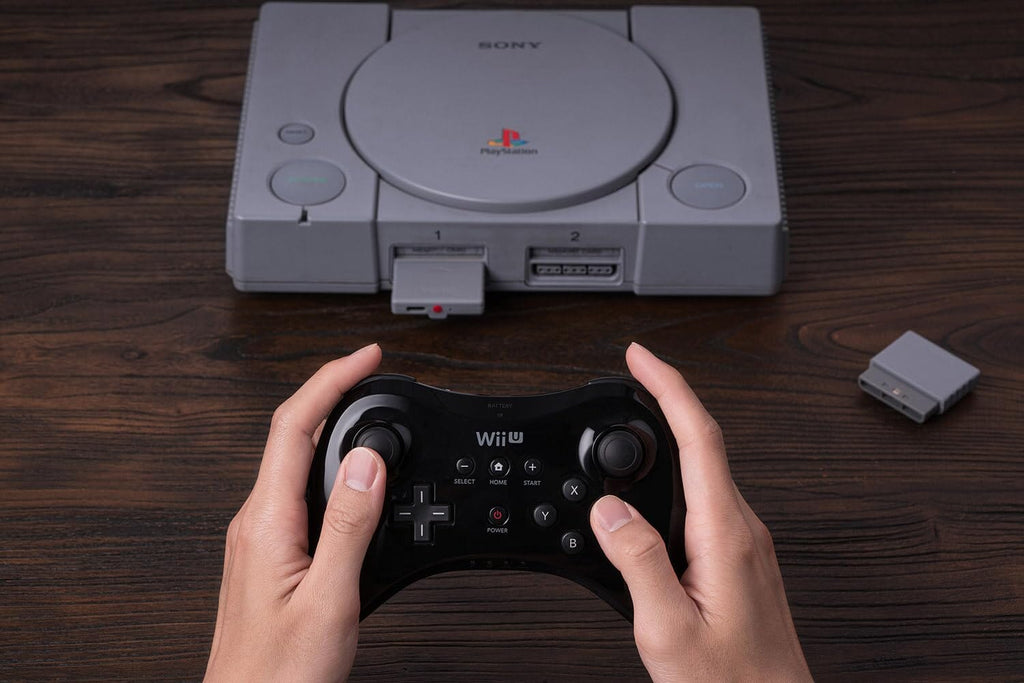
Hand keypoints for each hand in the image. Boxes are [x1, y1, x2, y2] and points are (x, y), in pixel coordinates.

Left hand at [206, 343, 385, 682]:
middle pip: (293, 433)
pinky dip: (331, 469)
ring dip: (333, 430)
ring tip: (368, 411)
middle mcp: (256, 521)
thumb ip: (349, 524)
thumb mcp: (329, 597)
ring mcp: (259, 537)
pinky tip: (353, 478)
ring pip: (296, 462)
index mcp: (266, 521)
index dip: (330, 379)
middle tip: (373, 375)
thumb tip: (367, 459)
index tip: (366, 358)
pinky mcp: (270, 554)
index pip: (294, 425)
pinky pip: (299, 492)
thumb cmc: (280, 673)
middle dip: (334, 393)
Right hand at [590, 343, 811, 681]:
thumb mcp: (669, 629)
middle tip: (628, 379)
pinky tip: (649, 495)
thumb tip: (610, 507)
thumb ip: (637, 561)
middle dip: (663, 402)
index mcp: (726, 535)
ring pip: (703, 473)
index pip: (699, 437)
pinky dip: (672, 483)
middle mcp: (742, 531)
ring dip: (667, 442)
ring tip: (631, 427)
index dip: (669, 387)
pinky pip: (702, 503)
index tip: (641, 358)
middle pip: (702, 444)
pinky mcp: (738, 561)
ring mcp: (744, 545)